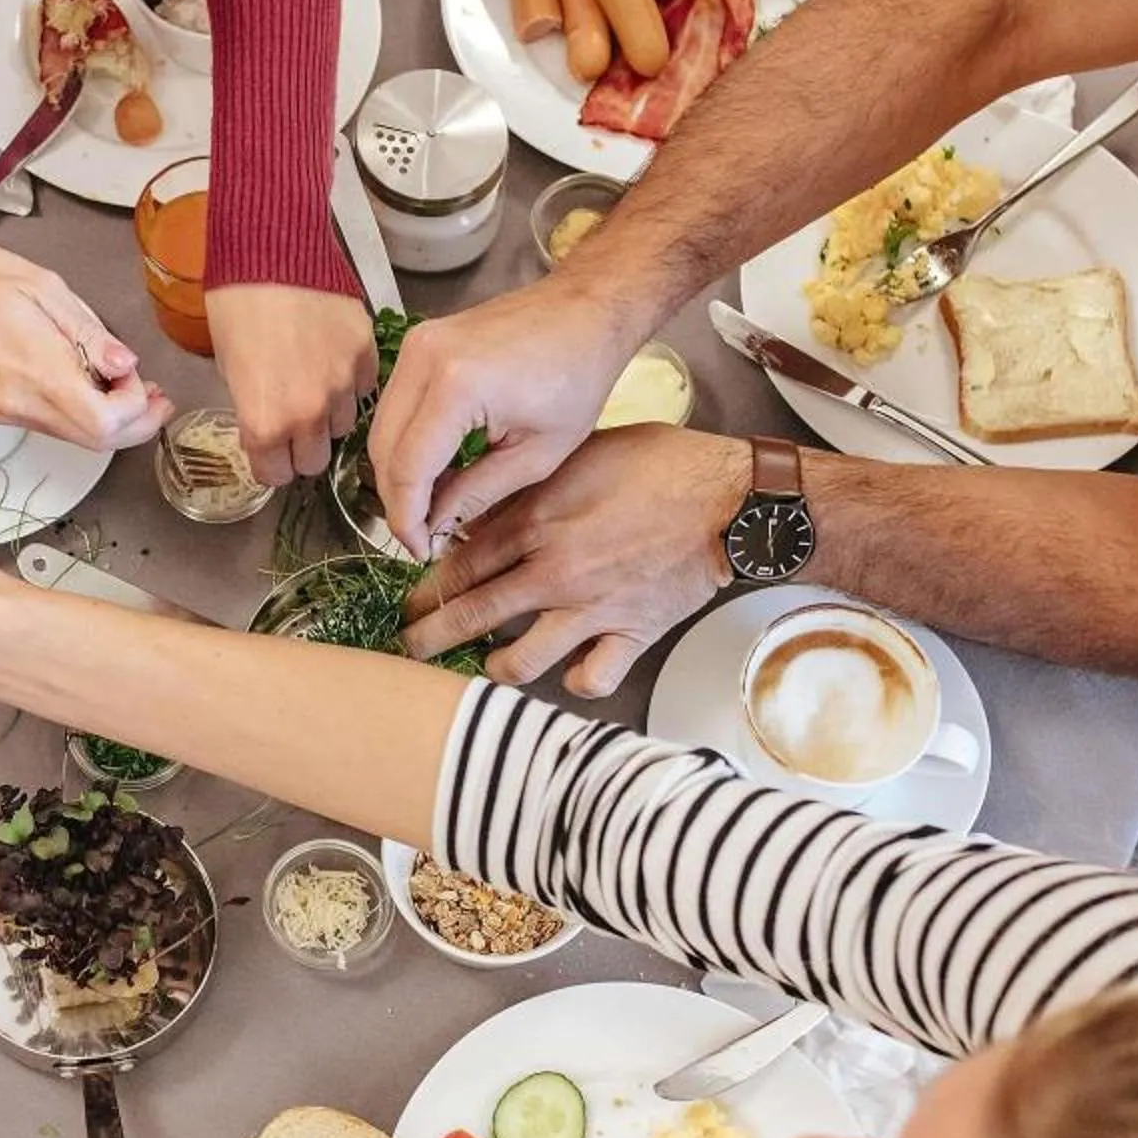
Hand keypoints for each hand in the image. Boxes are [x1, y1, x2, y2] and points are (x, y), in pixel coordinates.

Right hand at [0, 247, 169, 450]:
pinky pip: (52, 424)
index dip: (136, 406)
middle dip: (137, 423)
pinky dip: (81, 413)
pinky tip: (87, 384)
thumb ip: (85, 328)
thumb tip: (122, 360)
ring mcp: (9, 411)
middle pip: (98, 442)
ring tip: (127, 386)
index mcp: (37, 369)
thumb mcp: (36, 283)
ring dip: (111, 420)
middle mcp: (23, 402)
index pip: (106, 421)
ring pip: (76, 438)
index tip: (139, 376)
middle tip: (155, 398)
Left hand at [206, 283, 378, 483]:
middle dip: (300, 447)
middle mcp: (309, 414)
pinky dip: (350, 383)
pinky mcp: (366, 355)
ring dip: (328, 415)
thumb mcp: (228, 368)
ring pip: (342, 427)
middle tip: (291, 419)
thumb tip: (269, 428)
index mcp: (266, 422)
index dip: (269, 463)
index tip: (267, 449)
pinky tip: (333, 359)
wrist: (269, 252)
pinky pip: (363, 389)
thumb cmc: (233, 307)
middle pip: (314, 461)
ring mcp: (343, 385)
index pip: (276, 475)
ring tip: (314, 382)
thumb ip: (254, 410)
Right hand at [367, 275, 650, 557]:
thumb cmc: (578, 376)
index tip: (420, 550)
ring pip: (381, 428)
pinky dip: (407, 441)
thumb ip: (477, 494)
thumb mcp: (537, 454)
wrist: (588, 309)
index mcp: (456, 387)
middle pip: (383, 449)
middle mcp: (423, 358)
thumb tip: (434, 527)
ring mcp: (416, 344)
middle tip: (426, 534)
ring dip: (400, 472)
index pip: (407, 470)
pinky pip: (396, 404)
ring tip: (435, 504)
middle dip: (398, 500)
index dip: (407, 519)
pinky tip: (438, 467)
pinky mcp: (419, 341)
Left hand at [402, 428, 747, 695]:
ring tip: (482, 664)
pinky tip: (568, 671)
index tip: (408, 600)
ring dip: (490, 668)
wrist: (729, 498)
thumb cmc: (659, 465)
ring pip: (518, 661)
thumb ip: (525, 489)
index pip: (456, 566)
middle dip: (427, 637)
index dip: (424, 589)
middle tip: (409, 645)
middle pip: (469, 616)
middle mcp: (553, 572)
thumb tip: (479, 512)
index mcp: (534, 523)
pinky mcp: (629, 634)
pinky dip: (574, 682)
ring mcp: (590, 609)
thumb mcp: (576, 456)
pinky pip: (590, 679)